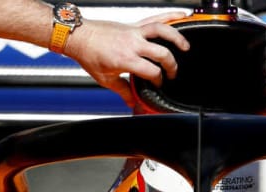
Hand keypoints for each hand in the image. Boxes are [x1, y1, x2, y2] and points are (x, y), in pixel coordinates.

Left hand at [65, 12, 189, 106]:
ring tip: (186, 46)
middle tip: (173, 73)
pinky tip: (181, 15)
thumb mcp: (105, 79)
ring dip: (177, 37)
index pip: (151, 72)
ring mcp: (134, 32)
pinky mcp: (134, 24)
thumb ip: (122, 91)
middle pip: (162, 53)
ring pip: (162, 30)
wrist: (79, 36)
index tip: (158, 84)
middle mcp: (133, 44)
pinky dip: (170, 15)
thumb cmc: (89, 55)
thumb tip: (132, 102)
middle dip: (171, 65)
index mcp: (126, 59)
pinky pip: (155, 18)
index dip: (158, 81)